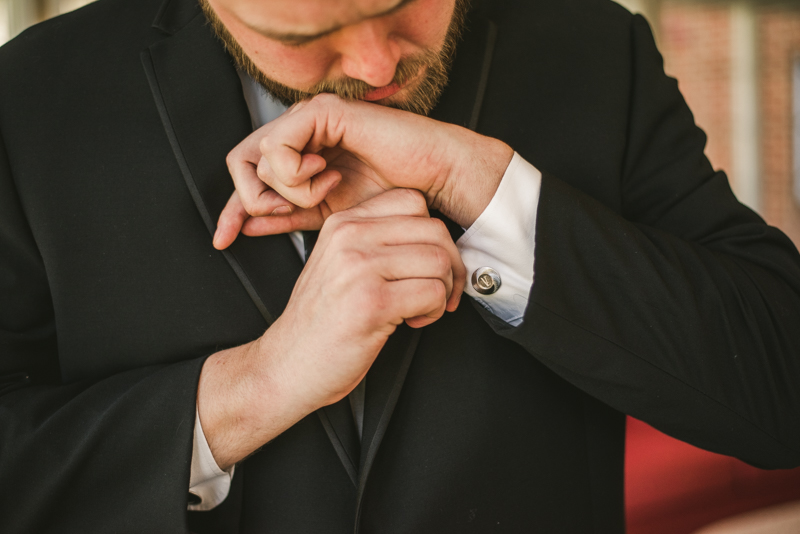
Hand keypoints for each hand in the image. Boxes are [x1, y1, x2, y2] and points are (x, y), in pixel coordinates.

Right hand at [198, 189, 465, 467]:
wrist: (287, 364)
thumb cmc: (320, 322)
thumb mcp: (339, 263)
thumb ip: (378, 240)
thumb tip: (436, 237)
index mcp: (342, 223)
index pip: (414, 202)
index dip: (433, 235)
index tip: (428, 263)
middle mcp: (349, 237)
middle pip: (434, 230)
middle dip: (449, 265)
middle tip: (436, 290)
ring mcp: (359, 267)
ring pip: (439, 261)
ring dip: (441, 291)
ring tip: (419, 308)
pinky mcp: (372, 302)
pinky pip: (433, 292)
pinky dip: (434, 312)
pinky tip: (410, 321)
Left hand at [213, 94, 513, 248]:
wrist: (431, 180)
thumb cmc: (391, 196)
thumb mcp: (328, 216)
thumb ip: (288, 217)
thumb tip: (248, 225)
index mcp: (298, 151)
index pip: (246, 175)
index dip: (232, 208)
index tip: (225, 240)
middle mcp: (298, 129)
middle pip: (240, 163)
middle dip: (257, 200)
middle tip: (289, 214)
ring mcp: (308, 116)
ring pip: (258, 159)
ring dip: (289, 190)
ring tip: (325, 191)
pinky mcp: (322, 112)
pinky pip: (279, 147)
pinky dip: (297, 174)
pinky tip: (327, 175)